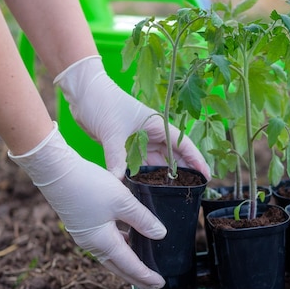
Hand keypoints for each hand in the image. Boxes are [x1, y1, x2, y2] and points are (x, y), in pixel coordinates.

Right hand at [8, 123, 165, 288]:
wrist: (56, 171)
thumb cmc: (90, 185)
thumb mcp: (123, 201)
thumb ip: (143, 220)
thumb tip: (161, 235)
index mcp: (103, 242)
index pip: (129, 265)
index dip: (146, 275)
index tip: (160, 284)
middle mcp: (92, 244)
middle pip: (118, 267)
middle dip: (136, 277)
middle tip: (152, 285)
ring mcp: (84, 235)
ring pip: (110, 256)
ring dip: (126, 263)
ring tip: (142, 266)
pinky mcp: (81, 224)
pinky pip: (103, 243)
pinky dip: (118, 247)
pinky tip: (127, 239)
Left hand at [54, 55, 210, 179]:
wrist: (83, 92)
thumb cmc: (102, 102)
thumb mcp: (112, 131)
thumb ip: (116, 157)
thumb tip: (118, 181)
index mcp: (157, 124)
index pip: (183, 144)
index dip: (196, 161)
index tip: (206, 177)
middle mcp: (151, 133)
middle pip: (173, 157)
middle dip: (182, 174)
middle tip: (190, 192)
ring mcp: (139, 141)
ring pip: (156, 163)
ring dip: (161, 177)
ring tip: (171, 195)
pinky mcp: (126, 147)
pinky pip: (138, 165)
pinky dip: (142, 176)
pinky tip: (146, 189)